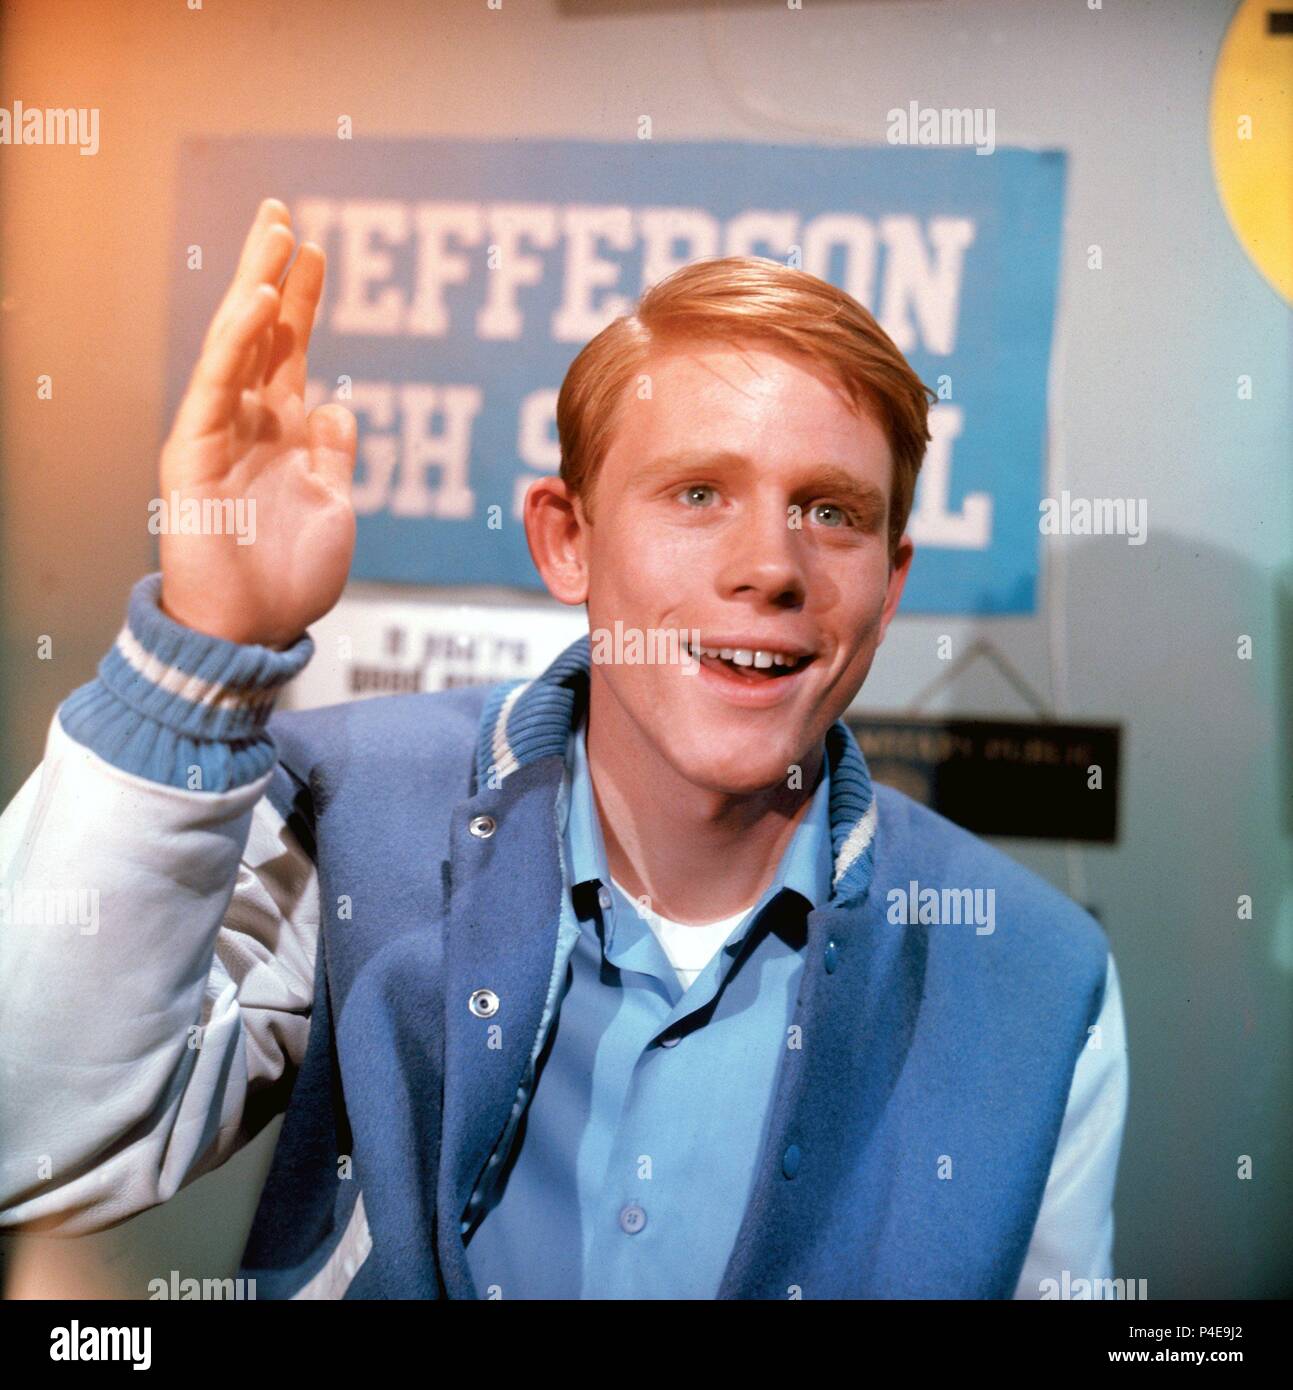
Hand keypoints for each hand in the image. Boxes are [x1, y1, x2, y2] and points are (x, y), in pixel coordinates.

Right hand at [158, 197, 356, 647]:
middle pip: (259, 334)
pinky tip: (257, 301)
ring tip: (275, 233)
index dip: (301, 300)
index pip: (288, 350)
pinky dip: (236, 344)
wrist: (253, 631)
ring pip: (234, 348)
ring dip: (256, 289)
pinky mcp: (194, 455)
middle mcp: (248, 424)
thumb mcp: (331, 505)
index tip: (316, 249)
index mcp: (280, 432)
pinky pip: (216, 388)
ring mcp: (218, 436)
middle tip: (282, 214)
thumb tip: (338, 404)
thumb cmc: (289, 576)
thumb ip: (332, 454)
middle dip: (271, 274)